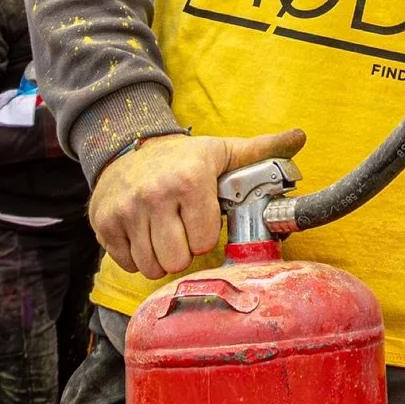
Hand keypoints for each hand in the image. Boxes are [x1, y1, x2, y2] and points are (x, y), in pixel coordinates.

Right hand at [90, 127, 306, 280]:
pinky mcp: (103, 225)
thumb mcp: (223, 151)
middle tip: (183, 229)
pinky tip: (144, 233)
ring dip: (161, 256)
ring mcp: (126, 211)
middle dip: (184, 250)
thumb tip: (301, 137)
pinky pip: (127, 264)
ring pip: (151, 266)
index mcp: (190, 178)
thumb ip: (262, 150)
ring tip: (165, 232)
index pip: (203, 241)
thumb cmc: (183, 156)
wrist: (129, 144)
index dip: (206, 233)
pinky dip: (136, 256)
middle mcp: (155, 195)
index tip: (202, 218)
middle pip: (176, 260)